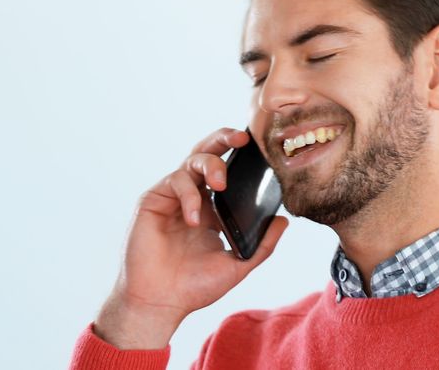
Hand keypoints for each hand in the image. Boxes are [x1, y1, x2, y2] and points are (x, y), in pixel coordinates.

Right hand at [94, 128, 288, 348]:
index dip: (242, 158)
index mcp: (213, 208)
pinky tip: (194, 219)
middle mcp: (193, 196)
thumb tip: (284, 220)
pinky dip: (189, 195)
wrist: (161, 302)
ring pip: (192, 160)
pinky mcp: (154, 199)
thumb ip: (262, 245)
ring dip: (211, 165)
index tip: (261, 150)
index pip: (228, 172)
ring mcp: (173, 196)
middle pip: (208, 153)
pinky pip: (175, 181)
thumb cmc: (194, 287)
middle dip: (224, 138)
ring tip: (221, 184)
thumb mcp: (237, 265)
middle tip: (242, 138)